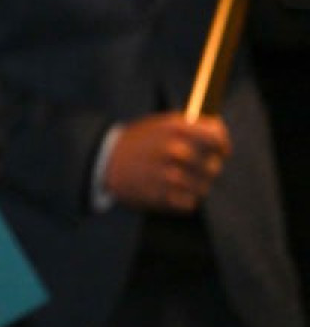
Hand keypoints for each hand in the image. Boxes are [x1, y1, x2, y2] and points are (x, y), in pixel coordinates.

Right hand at [102, 112, 230, 214]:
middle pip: (214, 166)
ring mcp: (170, 174)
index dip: (222, 146)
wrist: (103, 162)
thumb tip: (220, 133)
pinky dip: (183, 199)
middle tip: (193, 168)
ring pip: (203, 187)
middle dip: (206, 168)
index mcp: (176, 128)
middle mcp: (176, 150)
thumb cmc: (137, 141)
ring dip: (194, 185)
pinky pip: (190, 202)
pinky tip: (169, 191)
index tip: (221, 151)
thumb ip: (191, 127)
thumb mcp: (160, 124)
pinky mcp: (163, 196)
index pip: (217, 138)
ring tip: (177, 180)